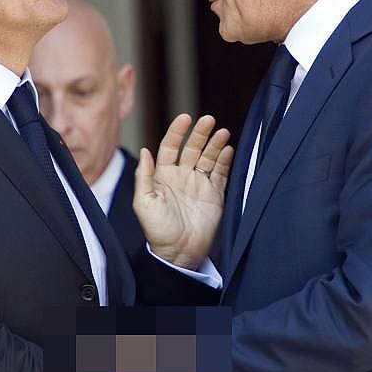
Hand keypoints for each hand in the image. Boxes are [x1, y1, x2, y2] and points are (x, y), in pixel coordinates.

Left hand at [133, 114, 233, 268]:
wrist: (178, 253)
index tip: (185, 118)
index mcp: (163, 175)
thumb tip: (145, 150)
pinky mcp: (214, 195)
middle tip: (209, 119)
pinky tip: (228, 149)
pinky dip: (225, 161)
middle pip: (192, 148)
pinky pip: (221, 173)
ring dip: (215, 144)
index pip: (170, 146)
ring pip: (208, 158)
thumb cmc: (157, 230)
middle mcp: (182, 176)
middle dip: (200, 133)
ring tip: (223, 132)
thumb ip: (144, 176)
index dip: (177, 131)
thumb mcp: (143, 202)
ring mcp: (199, 184)